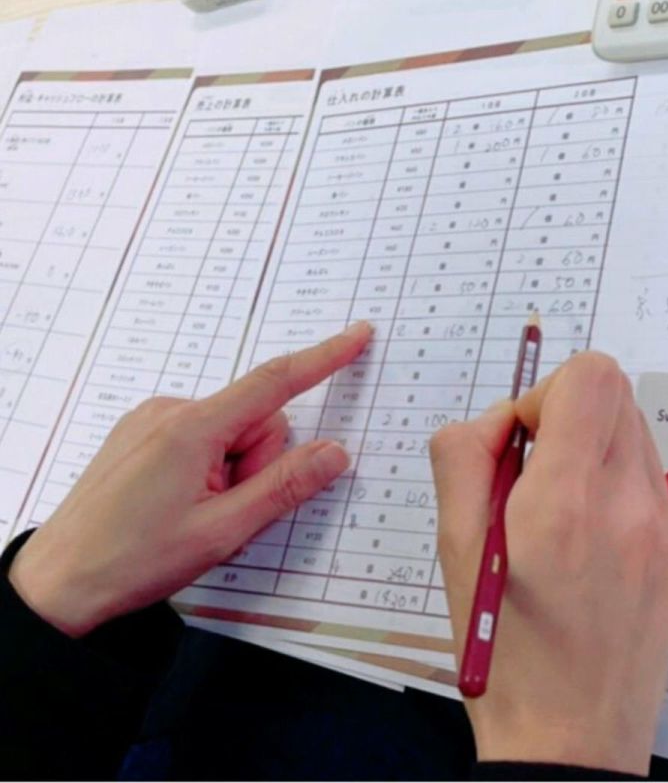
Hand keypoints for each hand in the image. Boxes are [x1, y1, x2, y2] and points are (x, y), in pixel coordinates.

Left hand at [8, 323, 371, 637]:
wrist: (56, 584)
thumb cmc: (130, 561)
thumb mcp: (222, 532)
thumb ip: (284, 487)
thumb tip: (334, 453)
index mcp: (194, 428)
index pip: (276, 382)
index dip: (324, 358)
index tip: (358, 335)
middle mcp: (171, 410)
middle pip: (255, 420)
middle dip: (256, 464)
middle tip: (224, 514)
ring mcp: (151, 421)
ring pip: (227, 433)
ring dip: (228, 472)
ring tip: (192, 515)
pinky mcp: (138, 435)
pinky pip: (198, 438)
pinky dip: (204, 467)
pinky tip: (175, 505)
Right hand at [432, 352, 667, 774]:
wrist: (571, 743)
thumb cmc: (503, 652)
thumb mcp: (454, 552)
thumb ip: (465, 458)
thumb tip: (501, 418)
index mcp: (566, 501)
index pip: (589, 375)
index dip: (544, 392)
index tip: (520, 443)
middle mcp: (627, 502)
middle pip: (615, 390)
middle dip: (566, 411)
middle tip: (533, 471)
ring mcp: (664, 525)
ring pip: (634, 427)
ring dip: (592, 443)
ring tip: (559, 508)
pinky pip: (648, 474)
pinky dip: (614, 480)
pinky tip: (587, 537)